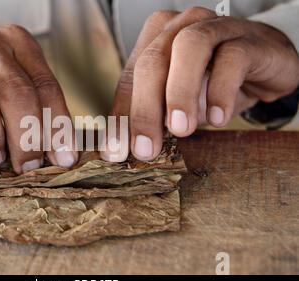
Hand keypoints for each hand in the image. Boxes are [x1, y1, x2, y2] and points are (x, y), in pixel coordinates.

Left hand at [102, 7, 298, 161]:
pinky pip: (232, 59)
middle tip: (145, 149)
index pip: (130, 78)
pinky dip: (221, 91)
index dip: (122, 116)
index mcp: (155, 39)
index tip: (117, 152)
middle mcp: (181, 26)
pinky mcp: (248, 40)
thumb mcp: (178, 103)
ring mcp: (215, 27)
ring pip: (188, 49)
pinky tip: (218, 118)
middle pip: (152, 62)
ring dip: (180, 93)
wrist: (266, 64)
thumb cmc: (214, 81)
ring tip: (180, 129)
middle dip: (144, 110)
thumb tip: (127, 150)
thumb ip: (155, 117)